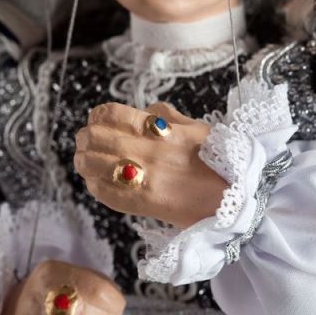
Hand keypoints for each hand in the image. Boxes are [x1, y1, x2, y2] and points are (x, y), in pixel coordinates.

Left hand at [74, 102, 226, 228]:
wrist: (232, 201)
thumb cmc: (219, 163)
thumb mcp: (197, 128)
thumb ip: (167, 115)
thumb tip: (144, 111)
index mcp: (160, 130)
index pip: (111, 114)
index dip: (97, 115)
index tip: (95, 119)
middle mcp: (147, 152)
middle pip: (95, 137)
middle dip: (84, 137)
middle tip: (84, 140)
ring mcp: (142, 179)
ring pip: (92, 164)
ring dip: (83, 160)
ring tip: (84, 160)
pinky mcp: (140, 204)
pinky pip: (103, 192)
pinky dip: (93, 184)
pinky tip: (95, 181)